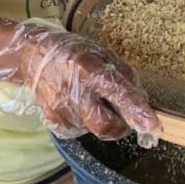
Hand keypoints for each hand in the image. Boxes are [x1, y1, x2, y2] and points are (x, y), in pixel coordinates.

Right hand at [0, 22, 160, 146]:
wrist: (33, 56)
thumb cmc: (74, 52)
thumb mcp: (102, 54)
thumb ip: (123, 77)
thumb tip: (143, 104)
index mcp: (87, 67)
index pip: (115, 91)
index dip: (135, 109)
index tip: (151, 124)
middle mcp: (71, 90)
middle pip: (104, 125)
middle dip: (120, 125)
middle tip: (122, 113)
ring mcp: (59, 108)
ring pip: (93, 130)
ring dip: (101, 119)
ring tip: (90, 98)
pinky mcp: (51, 120)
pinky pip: (80, 130)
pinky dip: (86, 121)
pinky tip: (78, 103)